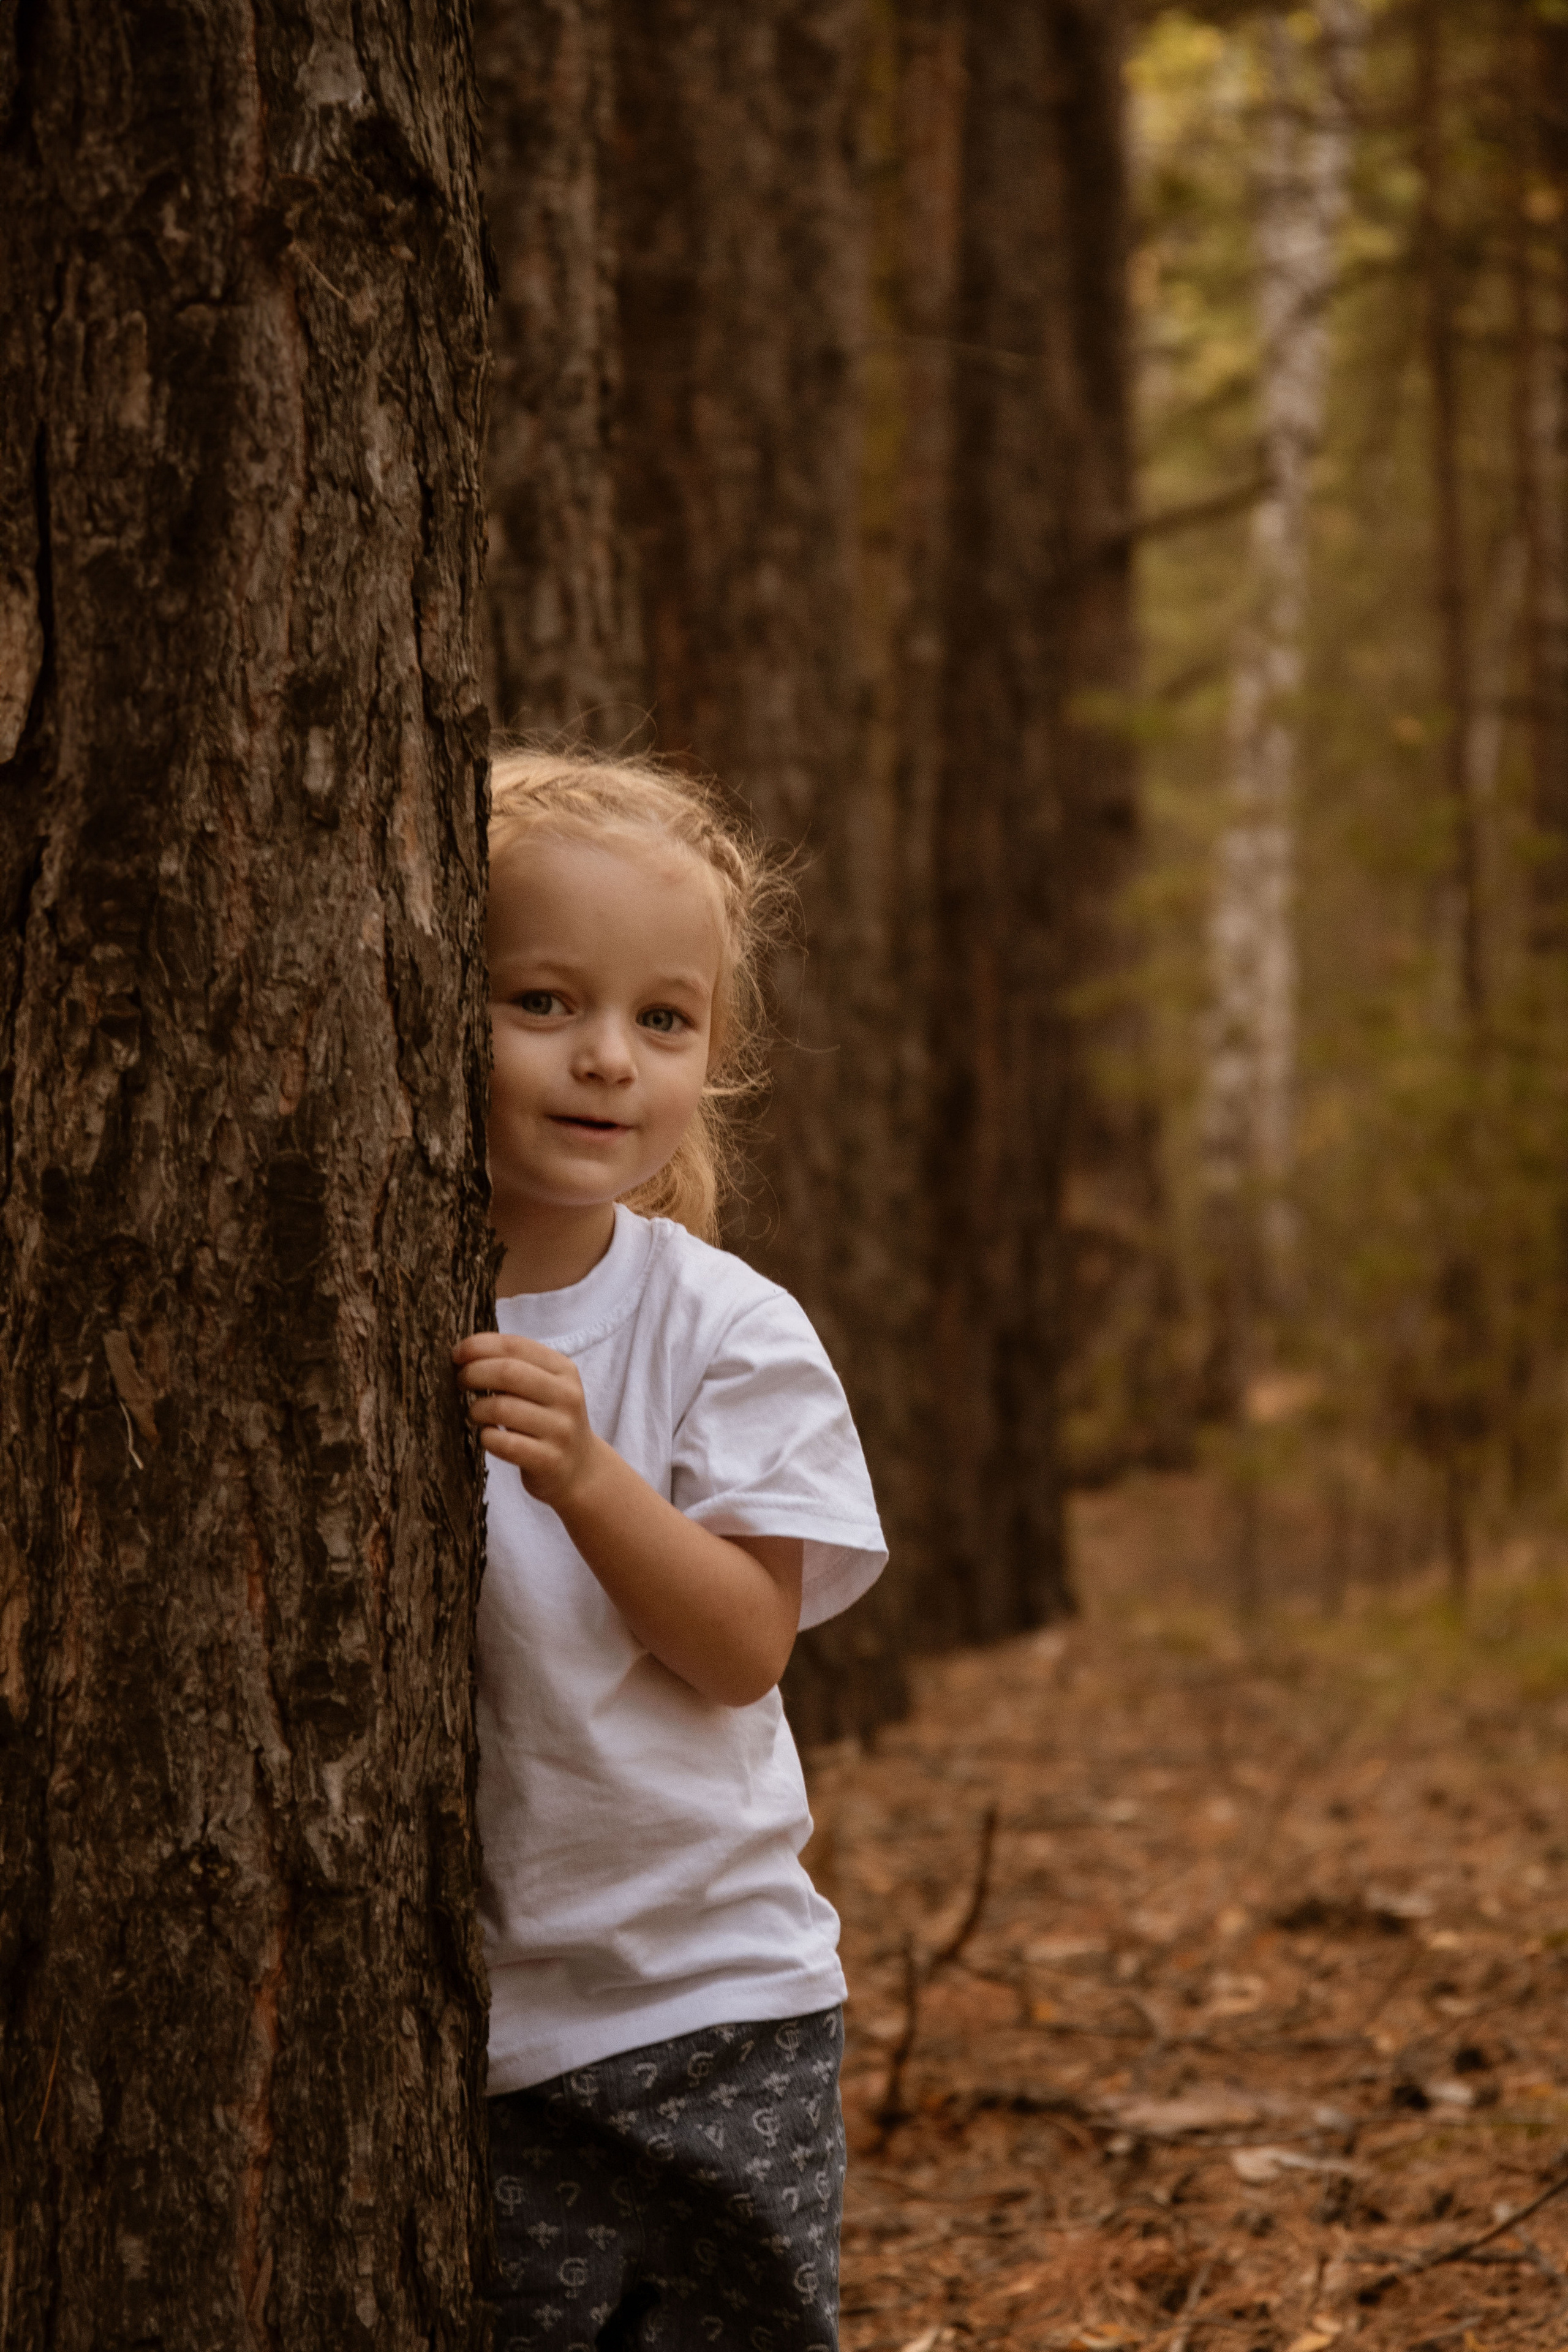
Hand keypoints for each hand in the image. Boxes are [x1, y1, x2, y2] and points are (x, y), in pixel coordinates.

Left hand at [451, 1331, 601, 1509]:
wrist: (580, 1468)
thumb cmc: (547, 1420)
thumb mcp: (544, 1387)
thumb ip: (514, 1366)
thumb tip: (463, 1354)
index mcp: (564, 1370)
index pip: (515, 1345)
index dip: (478, 1346)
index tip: (456, 1355)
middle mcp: (567, 1396)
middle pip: (507, 1372)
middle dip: (472, 1374)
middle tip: (460, 1382)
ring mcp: (560, 1429)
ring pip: (501, 1408)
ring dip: (476, 1409)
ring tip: (475, 1413)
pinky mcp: (549, 1460)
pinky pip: (503, 1443)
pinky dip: (486, 1437)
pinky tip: (488, 1436)